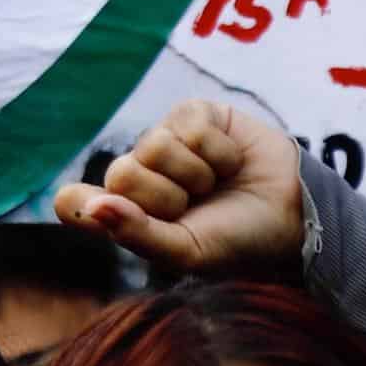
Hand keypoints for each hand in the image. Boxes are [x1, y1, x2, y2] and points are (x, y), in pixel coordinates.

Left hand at [54, 100, 303, 271]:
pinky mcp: (194, 115)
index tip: (105, 211)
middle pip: (120, 172)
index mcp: (126, 216)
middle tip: (195, 206)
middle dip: (166, 196)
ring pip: (155, 146)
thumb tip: (95, 206)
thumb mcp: (188, 251)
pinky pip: (189, 125)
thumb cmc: (237, 240)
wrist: (293, 212)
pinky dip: (217, 150)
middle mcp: (139, 176)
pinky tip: (230, 161)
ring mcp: (165, 141)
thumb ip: (138, 233)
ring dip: (196, 173)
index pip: (73, 202)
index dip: (81, 203)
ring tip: (217, 184)